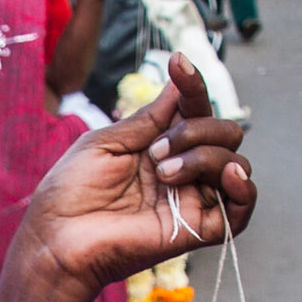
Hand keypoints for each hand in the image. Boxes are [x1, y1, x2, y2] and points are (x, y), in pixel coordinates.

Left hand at [16, 53, 254, 301]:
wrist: (56, 239)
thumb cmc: (70, 193)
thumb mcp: (106, 142)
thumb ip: (148, 118)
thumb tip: (179, 84)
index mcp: (159, 148)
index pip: (194, 111)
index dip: (192, 85)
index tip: (178, 62)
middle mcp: (181, 173)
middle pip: (225, 134)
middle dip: (197, 129)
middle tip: (155, 152)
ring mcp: (189, 201)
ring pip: (233, 165)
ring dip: (204, 157)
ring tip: (164, 172)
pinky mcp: (195, 231)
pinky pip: (240, 213)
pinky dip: (245, 190)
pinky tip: (231, 175)